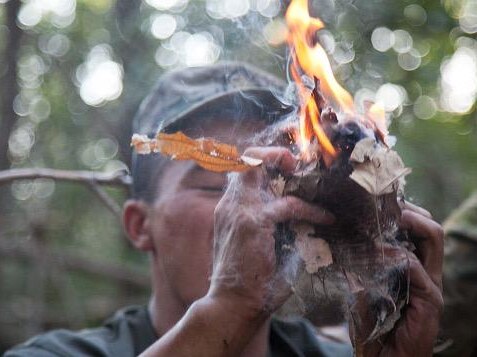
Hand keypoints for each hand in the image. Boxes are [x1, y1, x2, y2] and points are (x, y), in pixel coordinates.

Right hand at [208, 147, 334, 320]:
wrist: (231, 305)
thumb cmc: (246, 281)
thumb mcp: (253, 247)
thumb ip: (269, 228)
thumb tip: (301, 221)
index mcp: (229, 210)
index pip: (243, 174)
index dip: (263, 165)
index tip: (286, 171)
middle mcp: (230, 205)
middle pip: (245, 161)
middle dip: (271, 154)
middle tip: (293, 165)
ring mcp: (238, 210)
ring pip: (255, 167)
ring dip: (282, 163)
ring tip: (308, 176)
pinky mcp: (253, 222)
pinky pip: (288, 205)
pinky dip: (310, 209)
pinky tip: (325, 217)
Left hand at [364, 202, 443, 356]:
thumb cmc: (371, 328)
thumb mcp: (361, 290)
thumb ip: (359, 268)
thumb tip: (345, 241)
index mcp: (412, 268)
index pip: (416, 229)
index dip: (400, 212)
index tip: (375, 201)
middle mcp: (426, 273)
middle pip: (429, 228)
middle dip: (410, 209)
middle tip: (385, 202)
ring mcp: (431, 285)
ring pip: (432, 238)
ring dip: (409, 221)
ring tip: (386, 215)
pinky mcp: (431, 301)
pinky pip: (417, 267)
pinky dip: (397, 256)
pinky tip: (376, 253)